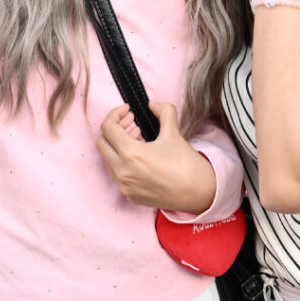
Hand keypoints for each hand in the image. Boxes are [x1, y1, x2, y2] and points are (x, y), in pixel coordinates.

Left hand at [97, 102, 216, 213]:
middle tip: (132, 123)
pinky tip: (141, 156)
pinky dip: (122, 161)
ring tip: (138, 138)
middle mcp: (123, 173)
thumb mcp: (174, 131)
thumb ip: (163, 111)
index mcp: (131, 154)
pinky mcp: (130, 196)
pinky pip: (116, 174)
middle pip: (102, 143)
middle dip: (114, 129)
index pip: (107, 128)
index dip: (115, 114)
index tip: (128, 110)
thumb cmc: (186, 163)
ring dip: (117, 145)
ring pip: (107, 160)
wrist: (198, 193)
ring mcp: (125, 187)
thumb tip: (152, 104)